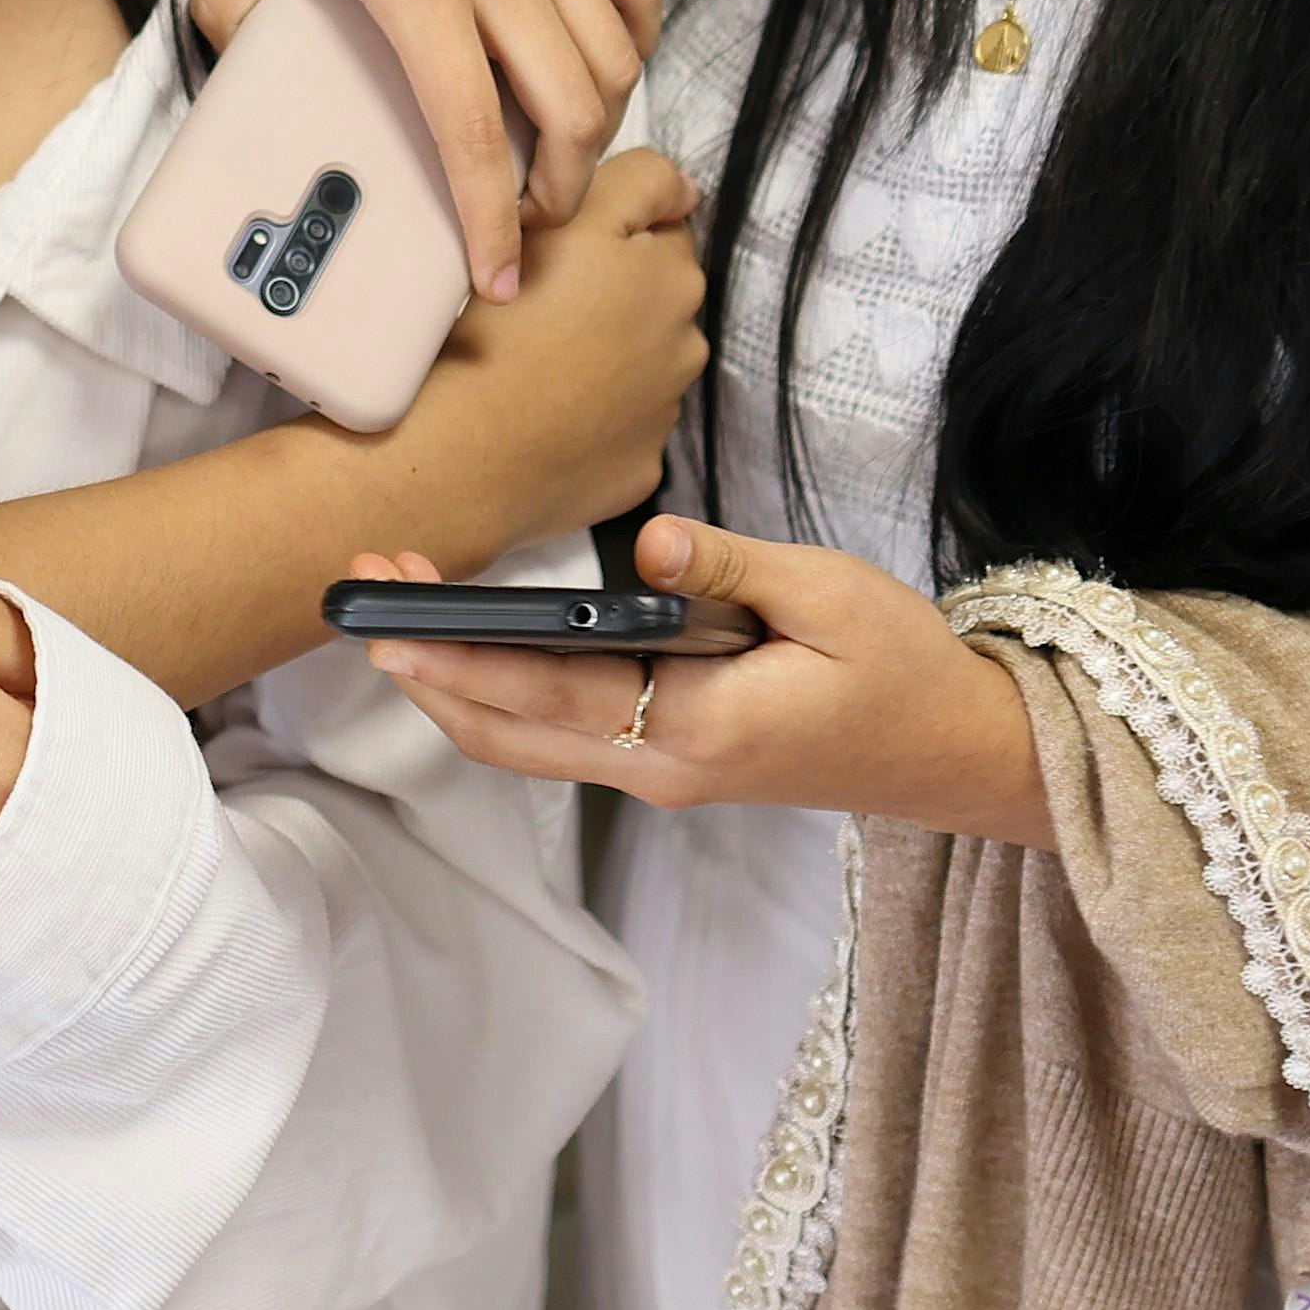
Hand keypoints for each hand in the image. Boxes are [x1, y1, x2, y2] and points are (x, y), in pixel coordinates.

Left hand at [199, 0, 657, 299]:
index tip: (498, 282)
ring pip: (615, 57)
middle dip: (560, 188)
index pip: (468, 135)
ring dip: (602, 123)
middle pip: (569, 112)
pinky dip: (637, 37)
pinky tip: (610, 59)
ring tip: (566, 154)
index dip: (488, 223)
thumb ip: (232, 2)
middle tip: (531, 220)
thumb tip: (225, 71)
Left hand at [357, 515, 1044, 842]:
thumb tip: (653, 538)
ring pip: (522, 744)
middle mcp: (663, 765)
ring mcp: (661, 772)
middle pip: (509, 732)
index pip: (552, 695)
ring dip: (450, 683)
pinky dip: (496, 695)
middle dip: (426, 667)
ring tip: (393, 609)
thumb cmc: (901, 668)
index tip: (392, 623)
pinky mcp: (667, 760)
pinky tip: (466, 644)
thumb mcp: (832, 596)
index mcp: (701, 728)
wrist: (952, 749)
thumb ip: (735, 565)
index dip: (463, 658)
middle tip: (357, 595)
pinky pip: (558, 737)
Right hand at [380, 147, 706, 563]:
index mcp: (671, 276)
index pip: (661, 225)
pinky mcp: (638, 467)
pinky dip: (593, 418)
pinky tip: (544, 413)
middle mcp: (683, 344)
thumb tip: (687, 191)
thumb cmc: (501, 330)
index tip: (563, 249)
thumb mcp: (568, 220)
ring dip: (606, 355)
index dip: (609, 228)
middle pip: (654, 297)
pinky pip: (619, 427)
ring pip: (640, 362)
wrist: (464, 454)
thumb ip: (641, 186)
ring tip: (536, 361)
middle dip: (614, 293)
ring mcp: (661, 412)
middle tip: (540, 302)